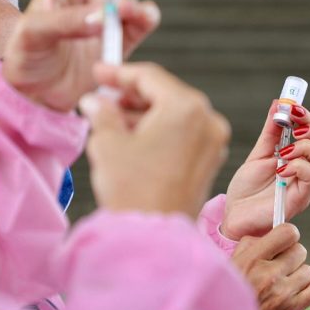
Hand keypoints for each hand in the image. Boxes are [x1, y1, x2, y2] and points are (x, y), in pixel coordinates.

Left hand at [3, 0, 176, 111]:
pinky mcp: (121, 39)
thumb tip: (103, 17)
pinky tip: (143, 18)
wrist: (36, 96)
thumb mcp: (33, 35)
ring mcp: (108, 13)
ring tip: (127, 12)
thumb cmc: (24, 57)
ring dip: (133, 0)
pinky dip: (146, 18)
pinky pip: (141, 23)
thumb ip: (66, 22)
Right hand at [79, 62, 229, 216]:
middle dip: (132, 95)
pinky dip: (160, 130)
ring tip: (111, 120)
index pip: (150, 77)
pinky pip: (184, 133)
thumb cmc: (132, 189)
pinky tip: (133, 138)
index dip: (119, 73)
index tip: (99, 72)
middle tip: (102, 97)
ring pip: (175, 114)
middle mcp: (208, 120)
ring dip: (144, 113)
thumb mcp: (108, 143)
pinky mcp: (210, 161)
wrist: (152, 236)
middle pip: (166, 93)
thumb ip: (102, 112)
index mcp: (186, 107)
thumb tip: (96, 101)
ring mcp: (213, 142)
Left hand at [222, 102, 309, 239]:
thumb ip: (270, 131)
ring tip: (283, 151)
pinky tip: (280, 167)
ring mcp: (307, 185)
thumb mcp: (258, 153)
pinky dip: (299, 165)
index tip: (293, 108)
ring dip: (306, 146)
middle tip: (295, 128)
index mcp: (303, 158)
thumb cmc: (247, 188)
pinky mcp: (301, 199)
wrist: (234, 216)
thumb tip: (279, 103)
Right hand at [226, 224, 309, 309]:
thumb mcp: (230, 265)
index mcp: (252, 258)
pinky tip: (300, 291)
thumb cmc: (227, 296)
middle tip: (280, 268)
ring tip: (285, 285)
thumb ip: (249, 246)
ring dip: (299, 276)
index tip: (282, 244)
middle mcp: (269, 273)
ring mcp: (283, 292)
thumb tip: (271, 234)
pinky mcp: (293, 309)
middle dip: (292, 258)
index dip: (287, 236)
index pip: (288, 232)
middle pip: (300, 251)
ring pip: (309, 270)